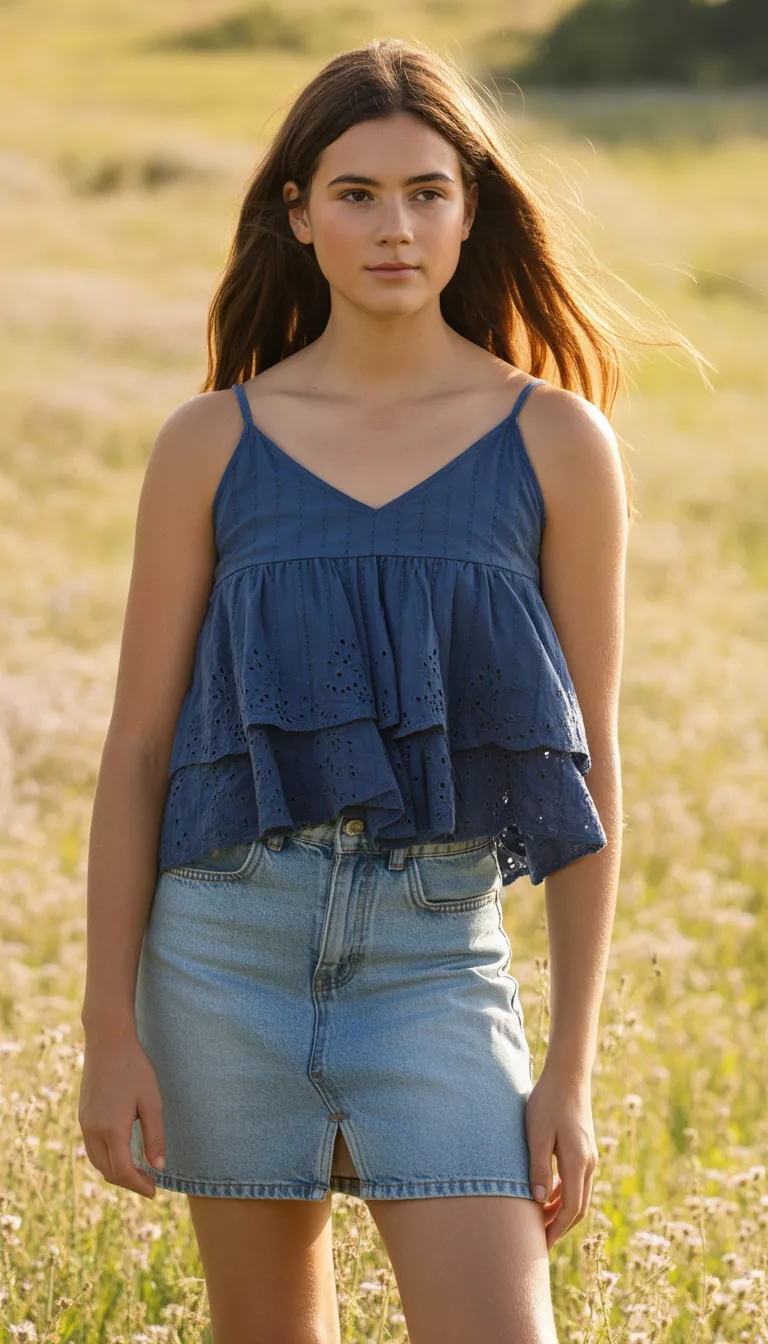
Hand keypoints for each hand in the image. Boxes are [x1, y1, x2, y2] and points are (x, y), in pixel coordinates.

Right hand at [78, 1027, 164, 1199]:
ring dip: (116, 1172)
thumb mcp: (152, 1101)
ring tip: (138, 1172)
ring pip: (97, 1161)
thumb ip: (154, 1136)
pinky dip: (107, 1158)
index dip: (138, 1185)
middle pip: (107, 1171)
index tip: (154, 1190)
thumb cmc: (135, 1068)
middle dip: (128, 1182)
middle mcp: (93, 1130)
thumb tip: (158, 1166)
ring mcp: (84, 1122)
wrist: (107, 1041)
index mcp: (112, 1129)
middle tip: (150, 1182)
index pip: (122, 1171)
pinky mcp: (83, 1115)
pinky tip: (122, 1153)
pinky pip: (92, 1148)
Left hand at [524, 1061, 598, 1250]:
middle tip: (538, 1242)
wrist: (568, 1074)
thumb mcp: (537, 1133)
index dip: (556, 1230)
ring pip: (579, 1196)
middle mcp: (588, 1163)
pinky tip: (547, 1196)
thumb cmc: (548, 1101)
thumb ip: (538, 1167)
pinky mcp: (584, 1149)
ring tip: (539, 1224)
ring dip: (562, 1212)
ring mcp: (589, 1156)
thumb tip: (538, 1202)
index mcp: (577, 1162)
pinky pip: (577, 1182)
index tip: (540, 1247)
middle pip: (578, 1207)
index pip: (570, 1208)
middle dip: (560, 1227)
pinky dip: (564, 1195)